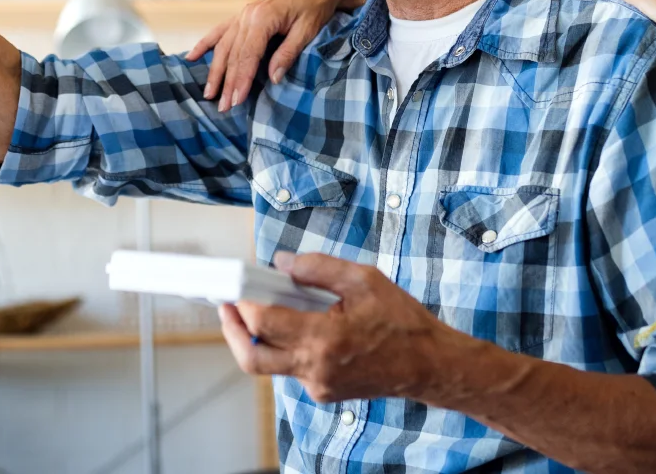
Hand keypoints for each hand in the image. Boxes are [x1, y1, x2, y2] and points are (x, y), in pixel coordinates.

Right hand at [186, 0, 356, 110]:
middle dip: (227, 82)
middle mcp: (248, 16)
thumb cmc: (314, 8)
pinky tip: (191, 56)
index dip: (241, 79)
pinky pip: (220, 31)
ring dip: (215, 71)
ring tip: (208, 93)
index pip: (248, 55)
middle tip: (223, 107)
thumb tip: (273, 78)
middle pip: (233, 54)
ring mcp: (243, 14)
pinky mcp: (243, 16)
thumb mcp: (307, 31)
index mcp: (263, 18)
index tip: (236, 100)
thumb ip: (288, 53)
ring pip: (223, 46)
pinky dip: (205, 44)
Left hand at [218, 251, 456, 402]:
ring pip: (270, 365)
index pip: (265, 322)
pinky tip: (298, 326)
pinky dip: (286, 347)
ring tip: (259, 310)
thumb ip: (319, 268)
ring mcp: (318, 385)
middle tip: (226, 308)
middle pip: (252, 357)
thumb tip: (281, 262)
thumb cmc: (402, 321)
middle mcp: (315, 368)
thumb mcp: (364, 280)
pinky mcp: (323, 392)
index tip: (236, 285)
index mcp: (324, 338)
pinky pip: (292, 369)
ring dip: (259, 338)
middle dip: (232, 331)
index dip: (244, 302)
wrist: (428, 365)